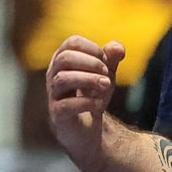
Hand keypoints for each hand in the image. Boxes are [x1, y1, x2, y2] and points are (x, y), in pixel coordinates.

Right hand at [46, 36, 125, 163]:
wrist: (89, 128)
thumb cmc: (94, 94)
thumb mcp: (106, 74)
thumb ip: (112, 59)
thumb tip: (117, 47)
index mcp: (64, 61)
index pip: (72, 42)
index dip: (93, 48)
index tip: (106, 61)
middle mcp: (54, 75)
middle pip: (64, 58)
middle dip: (91, 63)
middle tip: (107, 74)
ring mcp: (53, 95)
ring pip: (62, 79)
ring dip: (89, 79)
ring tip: (107, 85)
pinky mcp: (58, 114)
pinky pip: (65, 105)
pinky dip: (86, 102)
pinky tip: (99, 104)